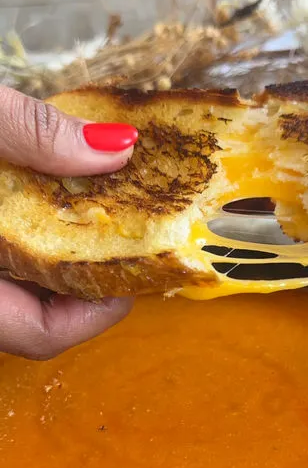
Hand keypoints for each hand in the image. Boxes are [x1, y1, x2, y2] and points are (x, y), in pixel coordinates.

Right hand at [0, 85, 137, 359]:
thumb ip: (28, 133)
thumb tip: (115, 148)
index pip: (38, 335)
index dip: (97, 314)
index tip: (135, 272)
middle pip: (32, 319)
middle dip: (83, 284)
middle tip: (120, 235)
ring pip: (12, 292)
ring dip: (54, 260)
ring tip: (84, 212)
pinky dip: (22, 240)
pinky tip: (35, 197)